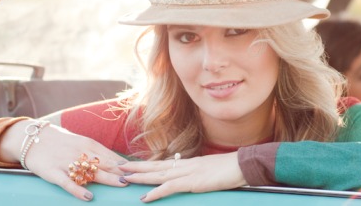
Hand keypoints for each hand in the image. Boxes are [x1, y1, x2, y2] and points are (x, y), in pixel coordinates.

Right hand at [0, 120, 128, 200]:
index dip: (125, 164)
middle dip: (122, 171)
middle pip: (105, 163)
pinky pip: (68, 183)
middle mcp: (81, 152)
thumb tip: (118, 163)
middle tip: (138, 177)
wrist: (34, 139)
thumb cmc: (62, 142)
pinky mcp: (54, 173)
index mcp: (89, 144)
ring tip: (122, 184)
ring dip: (108, 178)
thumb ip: (98, 153)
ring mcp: (67, 163)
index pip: (111, 156)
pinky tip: (89, 196)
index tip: (140, 170)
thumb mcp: (82, 143)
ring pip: (91, 172)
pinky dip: (78, 190)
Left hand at [119, 152, 246, 201]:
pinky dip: (156, 192)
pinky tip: (145, 197)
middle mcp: (185, 165)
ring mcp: (188, 172)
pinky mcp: (193, 182)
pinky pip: (170, 187)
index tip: (132, 165)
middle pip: (156, 166)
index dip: (146, 164)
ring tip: (124, 177)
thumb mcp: (210, 170)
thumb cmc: (229, 168)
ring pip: (158, 174)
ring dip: (140, 177)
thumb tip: (190, 177)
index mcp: (189, 163)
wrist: (241, 164)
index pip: (163, 163)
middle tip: (118, 167)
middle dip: (136, 167)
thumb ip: (197, 172)